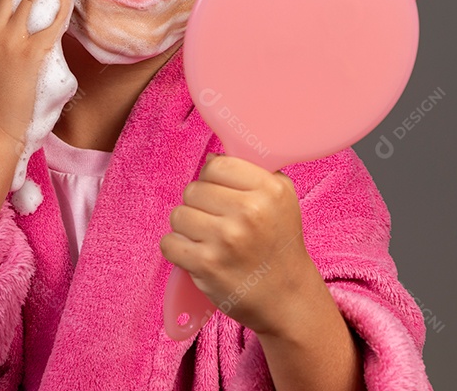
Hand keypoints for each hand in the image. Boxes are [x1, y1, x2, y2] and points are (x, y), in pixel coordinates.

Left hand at [159, 153, 318, 336]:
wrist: (288, 299)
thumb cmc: (280, 246)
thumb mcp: (282, 199)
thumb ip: (253, 172)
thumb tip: (213, 158)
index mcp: (268, 190)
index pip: (216, 165)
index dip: (213, 179)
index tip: (222, 195)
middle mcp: (249, 212)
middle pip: (193, 189)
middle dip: (200, 205)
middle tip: (218, 223)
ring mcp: (226, 239)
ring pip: (178, 214)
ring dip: (188, 228)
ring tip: (208, 240)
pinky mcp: (206, 265)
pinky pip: (169, 243)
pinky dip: (177, 250)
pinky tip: (197, 256)